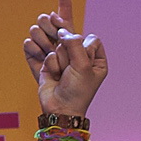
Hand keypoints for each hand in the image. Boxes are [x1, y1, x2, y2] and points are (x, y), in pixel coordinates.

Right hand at [23, 0, 106, 118]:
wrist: (59, 109)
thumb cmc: (77, 91)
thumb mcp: (83, 66)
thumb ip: (74, 43)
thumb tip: (61, 30)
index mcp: (96, 59)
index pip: (91, 39)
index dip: (83, 47)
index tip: (78, 59)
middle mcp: (80, 56)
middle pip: (71, 36)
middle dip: (67, 50)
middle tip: (67, 67)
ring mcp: (63, 58)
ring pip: (56, 42)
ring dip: (57, 58)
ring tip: (61, 74)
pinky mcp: (48, 62)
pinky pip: (45, 52)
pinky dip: (48, 63)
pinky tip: (53, 76)